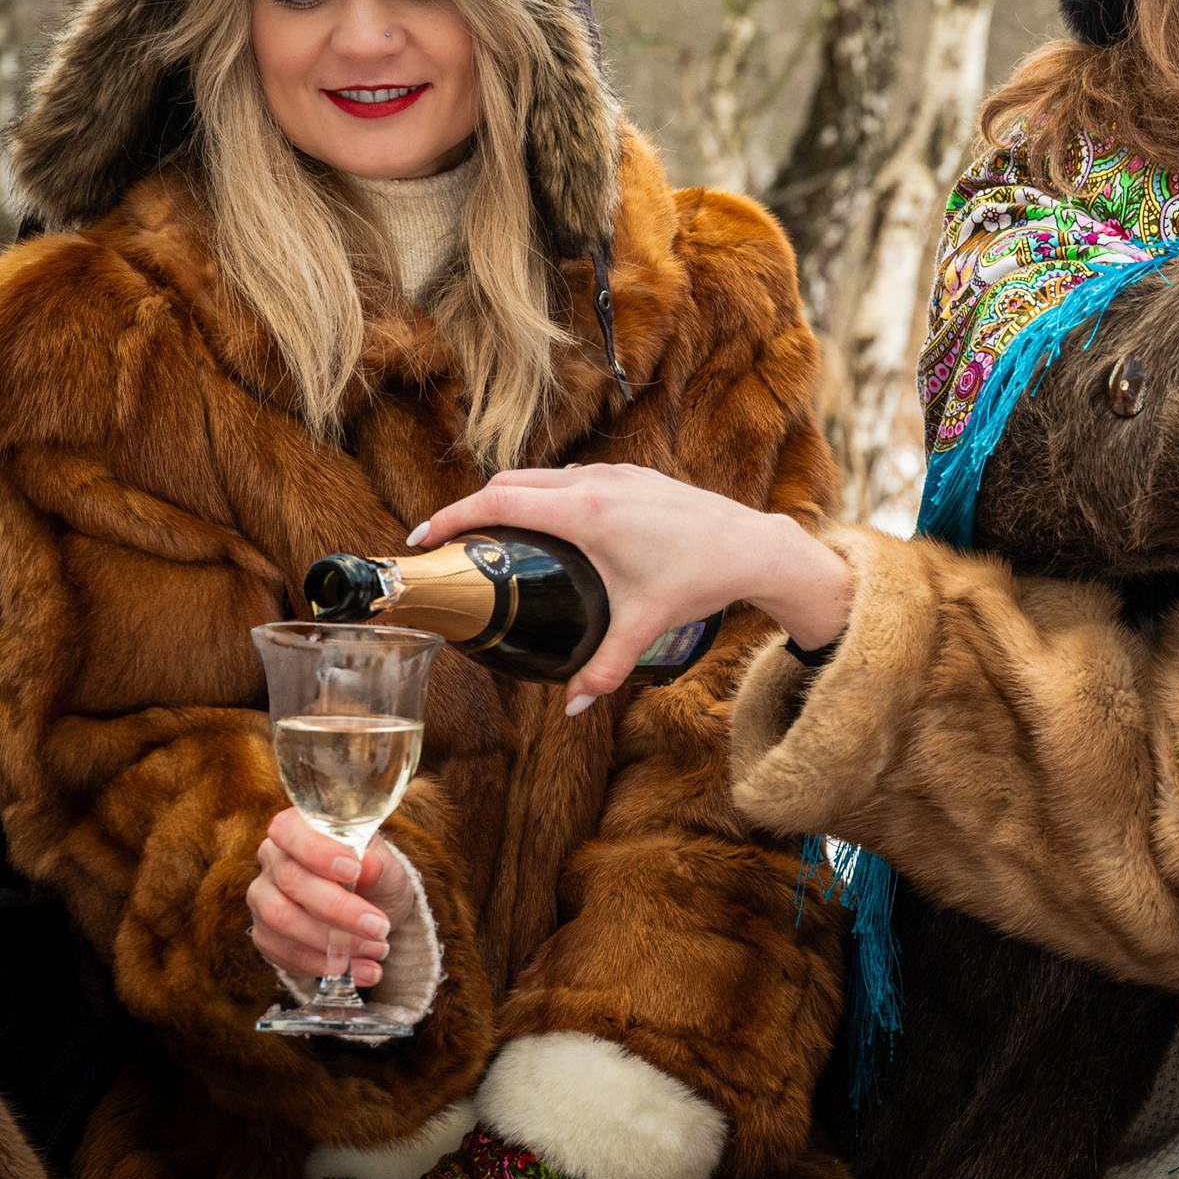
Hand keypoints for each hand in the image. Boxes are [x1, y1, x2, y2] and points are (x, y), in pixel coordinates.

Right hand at [248, 808, 413, 987]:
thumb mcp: (387, 868)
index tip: (354, 871)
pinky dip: (324, 965)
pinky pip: (284, 953)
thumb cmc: (375, 878)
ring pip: (282, 920)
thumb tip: (368, 865)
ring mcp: (263, 899)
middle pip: (291, 881)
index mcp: (298, 829)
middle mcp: (272, 861)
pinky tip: (357, 970)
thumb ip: (378, 866)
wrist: (372, 910)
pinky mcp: (265, 935)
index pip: (288, 829)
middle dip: (338, 909)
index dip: (316, 850)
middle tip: (379, 928)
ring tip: (376, 951)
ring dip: (331, 942)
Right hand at [412, 463, 855, 705]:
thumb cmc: (700, 578)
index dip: (454, 517)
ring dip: (510, 496)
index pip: (499, 503)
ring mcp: (615, 473)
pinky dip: (545, 492)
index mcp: (587, 513)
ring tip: (489, 533)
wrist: (754, 546)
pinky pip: (572, 475)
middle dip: (472, 508)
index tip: (425, 537)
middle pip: (511, 484)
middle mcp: (595, 483)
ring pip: (543, 475)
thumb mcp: (643, 625)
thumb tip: (573, 706)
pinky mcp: (633, 474)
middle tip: (449, 543)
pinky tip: (546, 523)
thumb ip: (604, 667)